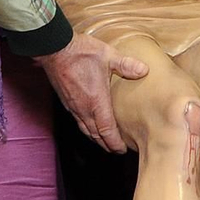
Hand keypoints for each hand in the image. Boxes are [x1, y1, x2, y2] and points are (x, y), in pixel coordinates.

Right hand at [37, 33, 146, 152]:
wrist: (55, 49)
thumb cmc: (81, 52)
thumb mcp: (108, 55)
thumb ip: (126, 64)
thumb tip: (144, 70)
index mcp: (96, 101)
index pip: (106, 131)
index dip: (114, 143)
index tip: (122, 150)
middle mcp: (83, 108)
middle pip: (96, 135)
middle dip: (107, 145)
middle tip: (117, 150)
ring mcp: (73, 106)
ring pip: (85, 130)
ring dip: (96, 138)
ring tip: (105, 142)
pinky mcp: (66, 102)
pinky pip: (78, 121)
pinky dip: (87, 128)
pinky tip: (90, 125)